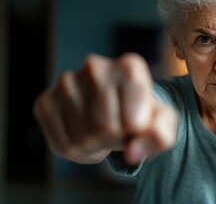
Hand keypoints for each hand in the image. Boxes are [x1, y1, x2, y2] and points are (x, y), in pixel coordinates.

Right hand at [34, 53, 177, 164]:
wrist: (118, 108)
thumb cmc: (143, 113)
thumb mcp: (164, 123)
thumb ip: (161, 136)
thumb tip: (133, 153)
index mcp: (130, 66)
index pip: (134, 121)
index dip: (138, 132)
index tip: (138, 121)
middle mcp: (95, 66)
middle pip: (106, 129)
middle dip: (117, 139)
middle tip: (120, 128)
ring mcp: (66, 83)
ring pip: (84, 139)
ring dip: (98, 146)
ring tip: (104, 130)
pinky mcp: (45, 102)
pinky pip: (63, 145)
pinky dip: (78, 151)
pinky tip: (86, 134)